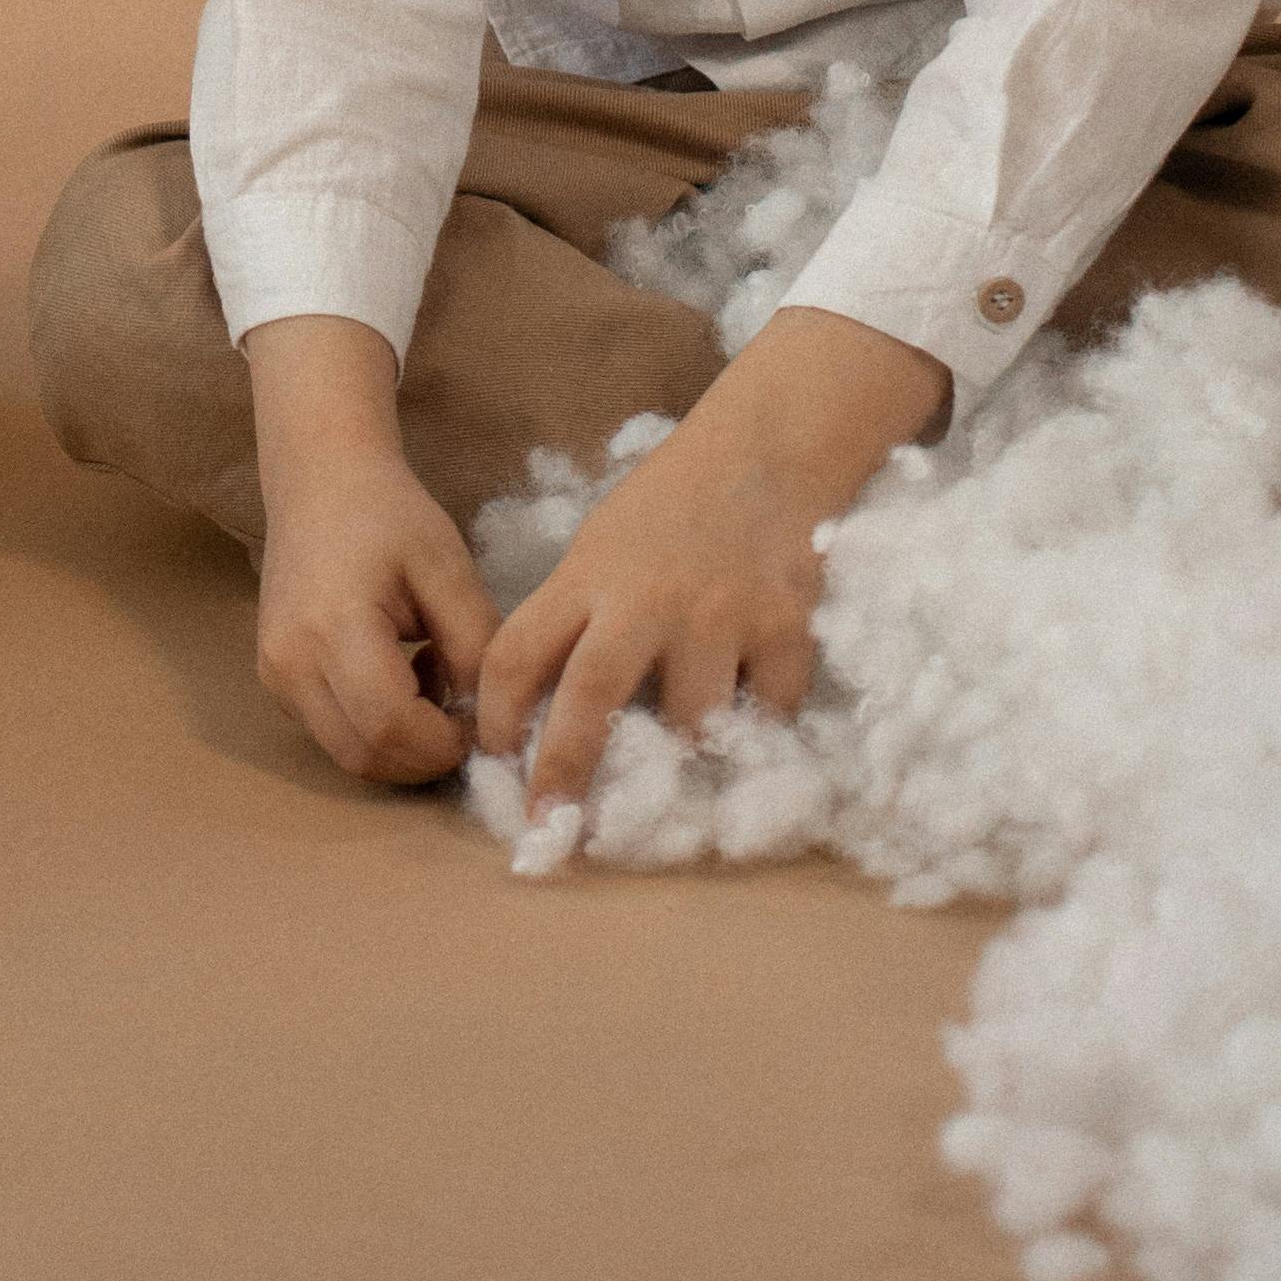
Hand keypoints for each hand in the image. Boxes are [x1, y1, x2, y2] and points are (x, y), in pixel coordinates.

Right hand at [242, 315, 496, 781]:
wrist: (318, 480)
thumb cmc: (389, 514)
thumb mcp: (449, 570)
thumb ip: (477, 649)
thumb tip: (488, 722)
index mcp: (334, 625)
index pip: (391, 726)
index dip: (445, 743)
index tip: (481, 718)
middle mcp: (289, 662)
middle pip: (366, 756)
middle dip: (426, 755)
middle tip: (464, 715)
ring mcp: (274, 676)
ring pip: (347, 755)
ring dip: (401, 746)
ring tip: (432, 688)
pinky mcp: (273, 681)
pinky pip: (330, 733)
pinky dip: (374, 730)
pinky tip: (400, 680)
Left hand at [476, 304, 946, 818]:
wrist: (765, 452)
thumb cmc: (669, 509)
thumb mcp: (600, 548)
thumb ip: (576, 619)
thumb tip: (540, 716)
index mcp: (588, 576)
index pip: (518, 653)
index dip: (496, 716)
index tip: (494, 762)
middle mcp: (647, 600)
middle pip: (590, 700)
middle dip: (565, 772)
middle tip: (553, 828)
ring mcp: (719, 617)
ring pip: (691, 724)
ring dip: (683, 755)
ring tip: (681, 773)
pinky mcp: (785, 629)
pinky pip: (770, 713)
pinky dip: (761, 728)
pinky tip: (755, 720)